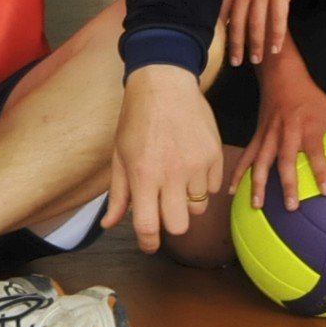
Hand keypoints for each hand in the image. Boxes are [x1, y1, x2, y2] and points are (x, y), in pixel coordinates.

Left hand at [103, 64, 224, 252]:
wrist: (165, 83)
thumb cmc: (137, 119)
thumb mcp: (119, 155)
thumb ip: (118, 194)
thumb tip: (110, 224)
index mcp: (143, 175)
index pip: (149, 227)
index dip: (148, 243)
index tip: (148, 244)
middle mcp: (171, 174)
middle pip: (179, 226)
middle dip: (170, 223)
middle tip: (163, 208)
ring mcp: (197, 165)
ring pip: (198, 208)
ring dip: (186, 200)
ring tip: (176, 176)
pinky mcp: (215, 155)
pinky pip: (213, 188)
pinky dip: (202, 183)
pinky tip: (190, 162)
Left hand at [221, 0, 318, 64]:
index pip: (224, 9)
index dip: (222, 30)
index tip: (221, 46)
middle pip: (237, 20)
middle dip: (236, 44)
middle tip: (236, 62)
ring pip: (256, 22)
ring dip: (256, 44)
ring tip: (257, 60)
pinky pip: (277, 17)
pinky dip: (276, 35)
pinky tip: (275, 48)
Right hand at [228, 74, 325, 211]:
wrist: (281, 77)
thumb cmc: (311, 97)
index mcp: (308, 127)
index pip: (316, 152)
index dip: (321, 171)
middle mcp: (287, 132)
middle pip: (285, 161)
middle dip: (287, 184)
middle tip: (291, 207)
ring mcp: (269, 135)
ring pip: (261, 161)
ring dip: (257, 183)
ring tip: (257, 205)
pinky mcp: (257, 135)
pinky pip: (247, 155)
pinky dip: (238, 172)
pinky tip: (232, 190)